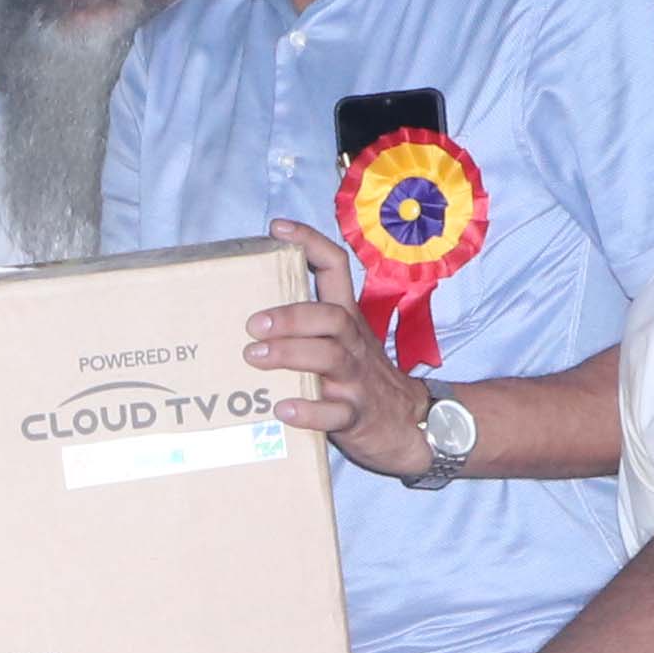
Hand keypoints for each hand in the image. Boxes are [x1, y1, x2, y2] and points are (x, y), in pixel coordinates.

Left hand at [248, 223, 416, 476]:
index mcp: (348, 319)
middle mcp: (353, 344)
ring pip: (330, 357)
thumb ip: (306, 327)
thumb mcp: (342, 344)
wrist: (409, 424)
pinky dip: (308, 410)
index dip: (310, 243)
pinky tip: (283, 408)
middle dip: (291, 316)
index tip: (277, 228)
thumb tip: (244, 312)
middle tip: (252, 325)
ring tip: (255, 357)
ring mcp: (356, 380)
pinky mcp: (356, 415)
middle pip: (331, 316)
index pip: (337, 268)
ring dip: (290, 353)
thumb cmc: (359, 379)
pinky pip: (335, 412)